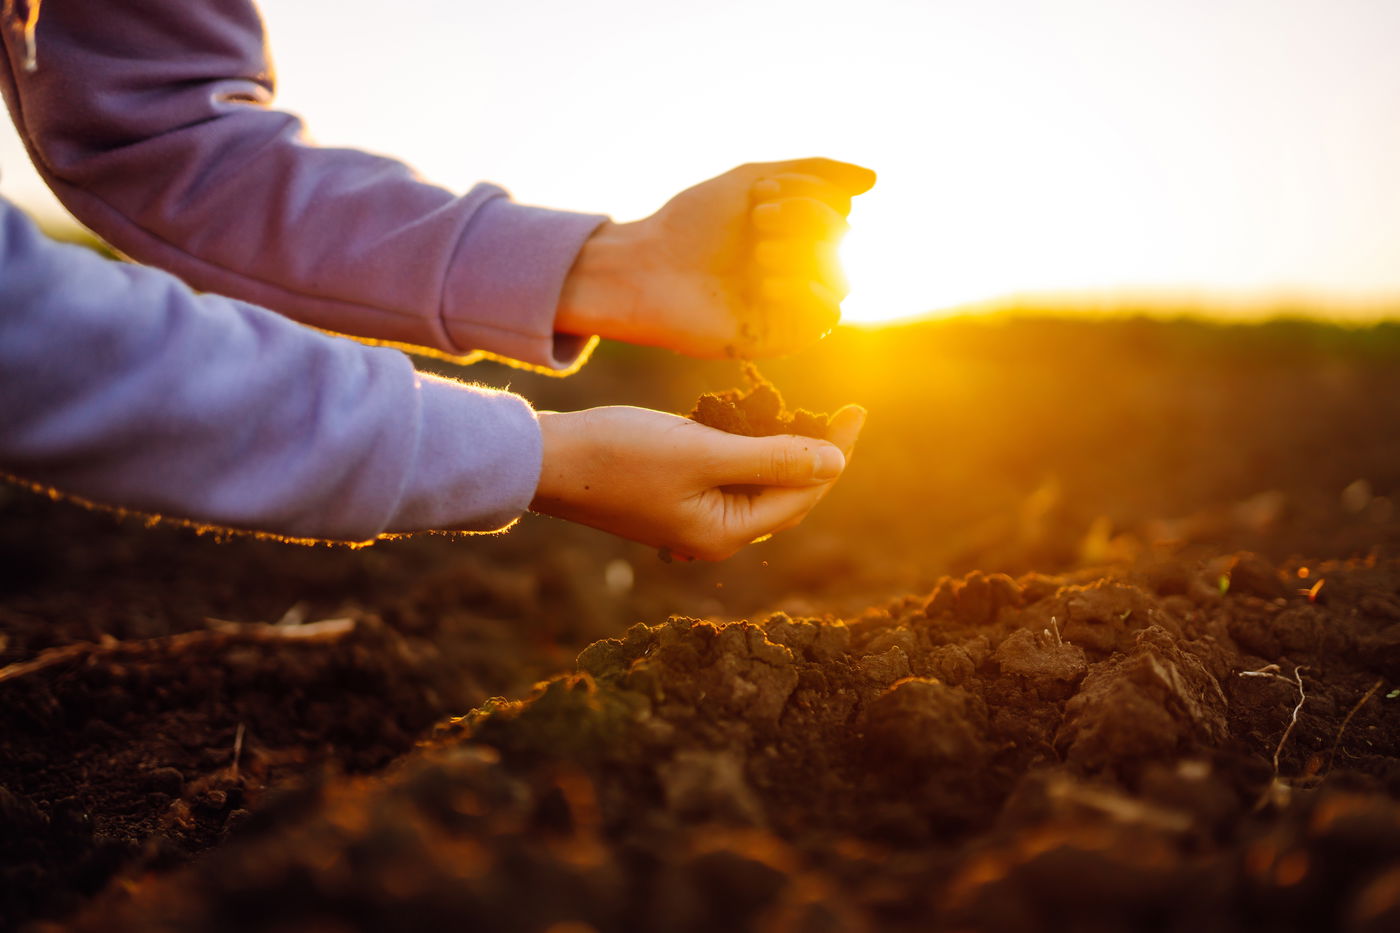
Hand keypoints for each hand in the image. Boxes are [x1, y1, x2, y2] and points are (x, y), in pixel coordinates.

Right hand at [530, 404, 865, 559]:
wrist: (546, 461)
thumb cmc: (620, 454)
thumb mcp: (703, 451)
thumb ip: (771, 457)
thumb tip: (836, 463)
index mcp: (726, 533)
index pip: (803, 494)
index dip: (836, 452)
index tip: (856, 409)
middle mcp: (715, 535)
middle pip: (786, 495)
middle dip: (815, 454)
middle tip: (839, 410)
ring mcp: (693, 519)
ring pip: (757, 485)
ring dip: (780, 450)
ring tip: (801, 410)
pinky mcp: (675, 498)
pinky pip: (728, 477)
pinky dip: (746, 450)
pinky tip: (749, 421)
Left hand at [558, 158, 875, 358]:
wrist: (645, 270)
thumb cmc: (689, 225)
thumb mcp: (751, 179)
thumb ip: (815, 173)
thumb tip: (877, 181)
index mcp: (793, 226)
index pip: (840, 208)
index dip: (812, 194)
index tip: (761, 192)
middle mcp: (798, 263)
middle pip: (844, 238)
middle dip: (807, 219)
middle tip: (757, 219)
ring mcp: (792, 300)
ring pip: (842, 276)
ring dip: (806, 255)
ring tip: (760, 254)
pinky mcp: (781, 335)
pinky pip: (827, 316)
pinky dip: (810, 295)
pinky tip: (770, 285)